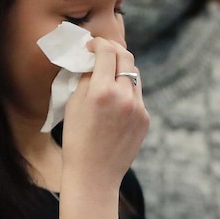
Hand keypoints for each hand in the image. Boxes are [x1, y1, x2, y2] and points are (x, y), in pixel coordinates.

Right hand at [60, 37, 147, 197]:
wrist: (94, 175)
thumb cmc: (77, 140)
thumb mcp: (74, 104)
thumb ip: (87, 78)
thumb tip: (94, 60)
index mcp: (102, 91)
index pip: (107, 52)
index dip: (99, 43)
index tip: (91, 45)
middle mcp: (125, 96)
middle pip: (126, 58)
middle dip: (114, 51)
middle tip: (103, 53)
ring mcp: (139, 108)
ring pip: (135, 76)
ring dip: (122, 70)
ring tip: (109, 76)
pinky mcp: (145, 119)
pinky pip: (137, 96)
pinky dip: (127, 92)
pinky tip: (115, 102)